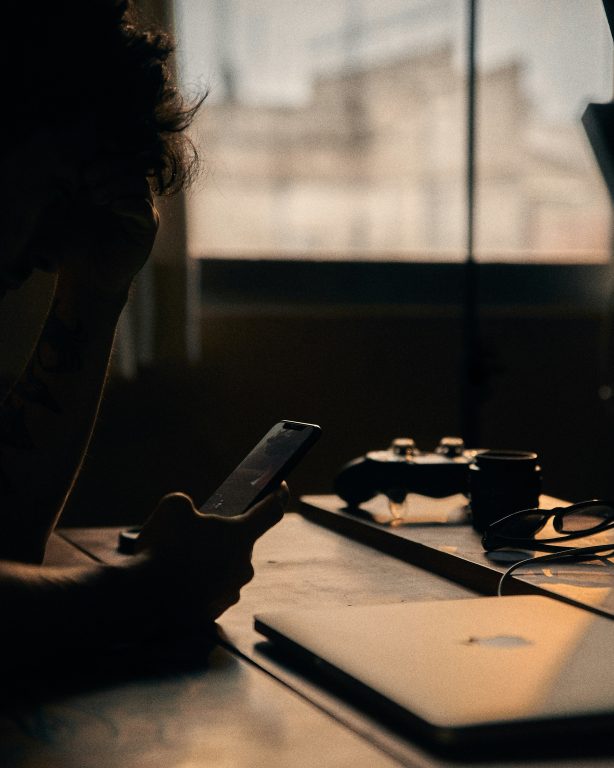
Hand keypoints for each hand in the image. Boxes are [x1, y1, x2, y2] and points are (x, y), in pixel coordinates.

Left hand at [58, 170, 159, 299]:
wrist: (85, 276)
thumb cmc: (71, 243)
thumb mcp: (64, 206)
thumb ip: (70, 182)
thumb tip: (73, 156)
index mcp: (110, 184)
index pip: (115, 157)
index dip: (103, 157)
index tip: (81, 169)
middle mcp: (128, 194)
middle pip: (130, 165)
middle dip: (108, 168)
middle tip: (87, 182)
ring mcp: (140, 210)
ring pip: (138, 184)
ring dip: (116, 185)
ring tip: (95, 198)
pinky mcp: (146, 229)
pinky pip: (144, 209)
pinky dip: (128, 203)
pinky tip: (112, 208)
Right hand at [135, 485, 287, 623]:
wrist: (144, 600)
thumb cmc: (164, 549)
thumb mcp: (173, 508)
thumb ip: (189, 505)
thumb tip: (189, 515)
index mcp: (241, 537)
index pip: (272, 511)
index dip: (278, 496)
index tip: (281, 488)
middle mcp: (244, 566)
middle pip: (240, 543)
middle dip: (221, 535)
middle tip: (196, 532)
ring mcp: (232, 592)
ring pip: (224, 568)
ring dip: (208, 561)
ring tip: (178, 559)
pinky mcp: (215, 611)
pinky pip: (211, 589)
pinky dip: (198, 583)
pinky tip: (175, 580)